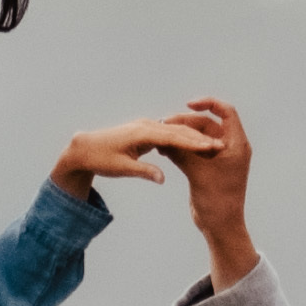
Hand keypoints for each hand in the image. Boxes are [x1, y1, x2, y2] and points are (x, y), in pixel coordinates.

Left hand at [50, 109, 221, 203]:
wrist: (85, 148)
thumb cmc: (101, 159)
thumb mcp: (121, 168)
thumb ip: (143, 171)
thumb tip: (162, 179)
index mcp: (141, 134)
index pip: (173, 138)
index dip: (193, 143)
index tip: (211, 148)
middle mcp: (146, 126)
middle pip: (178, 131)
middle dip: (200, 138)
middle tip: (221, 145)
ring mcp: (146, 126)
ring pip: (175, 130)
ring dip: (194, 136)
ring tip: (213, 144)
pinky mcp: (145, 131)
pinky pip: (168, 133)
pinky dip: (182, 137)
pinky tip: (194, 143)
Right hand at [173, 95, 257, 286]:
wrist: (220, 226)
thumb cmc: (217, 200)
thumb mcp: (198, 172)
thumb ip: (182, 152)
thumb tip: (164, 135)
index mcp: (236, 145)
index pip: (226, 112)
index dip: (208, 104)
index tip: (188, 105)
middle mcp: (230, 148)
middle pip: (208, 125)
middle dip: (186, 123)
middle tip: (164, 124)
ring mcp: (219, 158)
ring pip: (198, 138)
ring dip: (182, 136)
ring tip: (161, 135)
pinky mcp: (209, 168)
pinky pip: (195, 151)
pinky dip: (182, 149)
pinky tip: (164, 150)